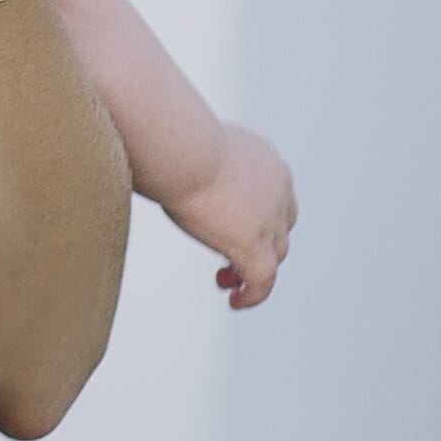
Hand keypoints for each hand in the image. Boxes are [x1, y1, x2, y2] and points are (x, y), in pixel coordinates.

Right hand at [168, 125, 296, 307]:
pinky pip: (264, 279)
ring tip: (225, 282)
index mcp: (264, 158)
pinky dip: (254, 294)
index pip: (274, 194)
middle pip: (280, 225)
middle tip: (227, 257)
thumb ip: (187, 156)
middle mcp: (277, 186)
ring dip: (254, 270)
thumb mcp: (187, 143)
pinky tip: (235, 302)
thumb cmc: (169, 138)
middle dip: (259, 244)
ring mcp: (270, 217)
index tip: (226, 223)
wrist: (181, 147)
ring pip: (276, 254)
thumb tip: (159, 156)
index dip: (258, 215)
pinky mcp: (254, 243)